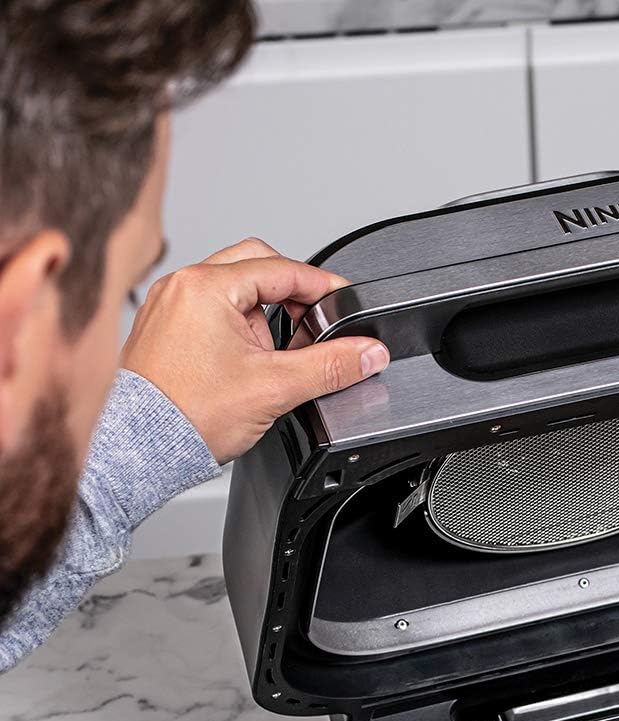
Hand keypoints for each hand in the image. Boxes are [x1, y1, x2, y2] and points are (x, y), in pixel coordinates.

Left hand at [120, 237, 388, 463]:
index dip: (323, 286)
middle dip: (293, 296)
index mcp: (205, 286)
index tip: (345, 302)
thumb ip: (332, 366)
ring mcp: (169, 305)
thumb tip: (369, 353)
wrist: (144, 449)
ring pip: (235, 290)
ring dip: (265, 316)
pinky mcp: (165, 328)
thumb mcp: (277, 387)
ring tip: (274, 357)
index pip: (283, 268)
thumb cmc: (189, 415)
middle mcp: (182, 287)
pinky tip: (247, 362)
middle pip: (258, 267)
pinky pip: (212, 310)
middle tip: (315, 325)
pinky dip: (239, 327)